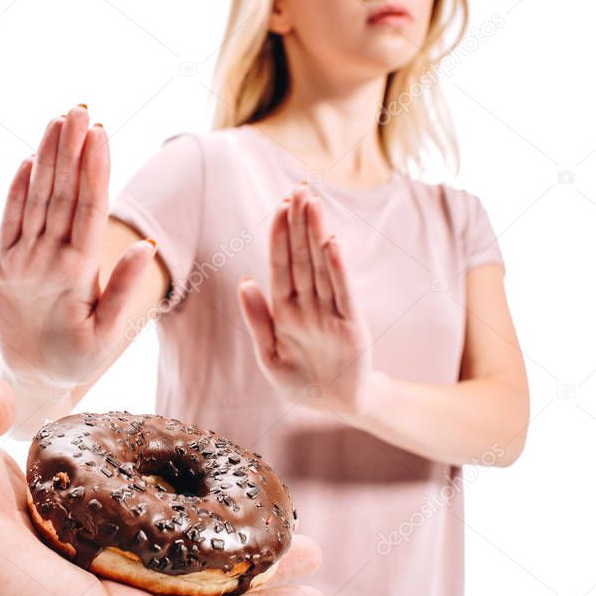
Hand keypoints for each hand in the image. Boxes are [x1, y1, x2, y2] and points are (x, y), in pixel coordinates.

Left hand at [0, 106, 156, 390]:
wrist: (26, 378)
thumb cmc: (76, 356)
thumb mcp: (108, 335)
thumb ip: (125, 290)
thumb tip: (145, 245)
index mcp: (75, 277)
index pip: (87, 212)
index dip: (95, 170)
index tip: (101, 133)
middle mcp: (43, 262)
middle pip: (60, 195)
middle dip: (71, 149)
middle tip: (80, 108)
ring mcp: (17, 261)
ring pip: (35, 200)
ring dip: (47, 158)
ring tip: (59, 120)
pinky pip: (8, 219)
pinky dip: (17, 188)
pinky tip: (29, 159)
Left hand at [238, 186, 376, 417]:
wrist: (337, 406)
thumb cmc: (301, 381)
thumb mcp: (269, 356)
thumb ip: (257, 320)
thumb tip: (244, 283)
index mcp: (285, 310)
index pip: (281, 265)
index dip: (279, 237)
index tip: (279, 207)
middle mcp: (308, 305)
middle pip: (302, 257)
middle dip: (299, 224)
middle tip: (299, 189)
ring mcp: (331, 313)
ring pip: (320, 267)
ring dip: (316, 235)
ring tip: (313, 203)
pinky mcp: (352, 325)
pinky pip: (343, 293)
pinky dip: (337, 269)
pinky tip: (331, 244)